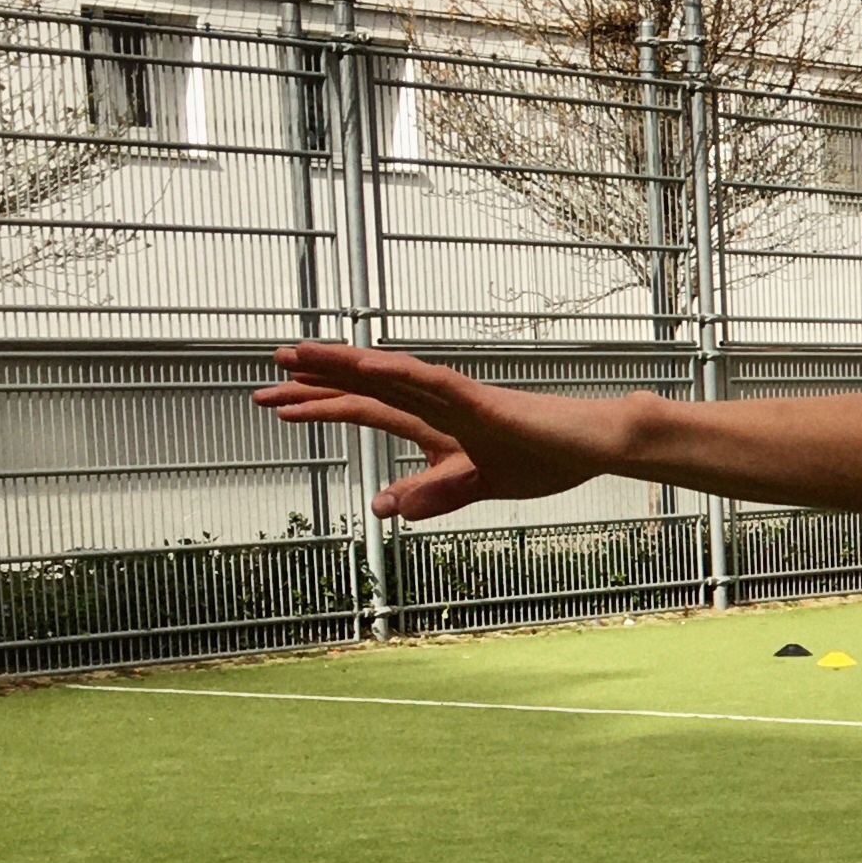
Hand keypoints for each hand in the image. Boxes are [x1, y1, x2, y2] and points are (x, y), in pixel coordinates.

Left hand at [254, 343, 624, 519]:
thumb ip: (431, 496)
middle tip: (266, 372)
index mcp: (434, 424)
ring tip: (296, 355)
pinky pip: (431, 382)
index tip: (278, 404)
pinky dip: (395, 371)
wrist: (595, 447)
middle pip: (365, 386)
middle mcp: (437, 403)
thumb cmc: (545, 459)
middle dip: (314, 379)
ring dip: (341, 364)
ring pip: (388, 375)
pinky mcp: (481, 401)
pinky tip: (362, 363)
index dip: (321, 405)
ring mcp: (458, 399)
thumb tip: (382, 507)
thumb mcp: (477, 487)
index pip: (366, 408)